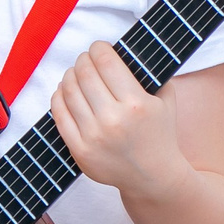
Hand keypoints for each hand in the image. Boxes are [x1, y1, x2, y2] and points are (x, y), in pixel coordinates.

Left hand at [49, 41, 191, 198]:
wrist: (153, 176)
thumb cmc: (159, 134)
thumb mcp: (165, 100)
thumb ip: (150, 74)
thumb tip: (124, 51)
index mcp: (137, 104)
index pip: (106, 63)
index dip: (98, 49)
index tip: (98, 47)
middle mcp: (113, 119)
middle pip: (85, 74)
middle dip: (83, 60)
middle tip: (85, 59)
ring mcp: (93, 136)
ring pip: (68, 91)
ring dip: (69, 76)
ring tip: (75, 73)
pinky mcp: (79, 150)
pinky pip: (59, 114)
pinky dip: (58, 97)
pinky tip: (64, 91)